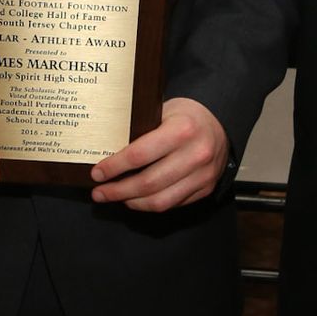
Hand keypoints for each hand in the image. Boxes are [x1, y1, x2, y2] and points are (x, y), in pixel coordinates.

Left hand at [90, 97, 228, 210]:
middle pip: (148, 183)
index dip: (114, 167)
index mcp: (182, 130)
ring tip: (115, 197)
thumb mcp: (162, 111)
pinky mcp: (205, 188)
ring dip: (132, 202)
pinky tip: (136, 199)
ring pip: (160, 200)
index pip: (140, 154)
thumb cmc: (187, 116)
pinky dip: (150, 204)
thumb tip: (106, 151)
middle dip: (118, 191)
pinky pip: (172, 204)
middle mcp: (196, 154)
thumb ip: (140, 130)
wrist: (219, 124)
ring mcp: (203, 175)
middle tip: (99, 192)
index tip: (98, 173)